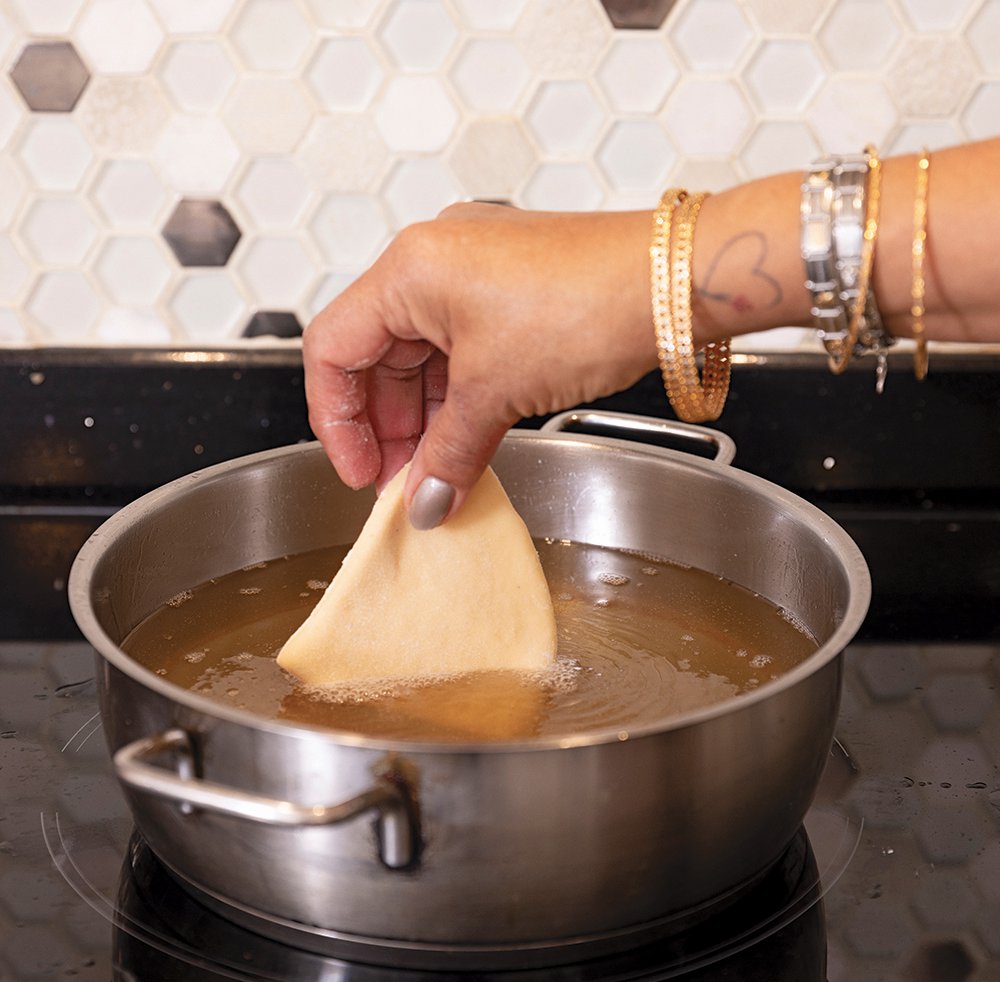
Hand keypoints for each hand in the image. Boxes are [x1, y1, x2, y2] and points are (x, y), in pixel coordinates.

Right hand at [303, 202, 656, 526]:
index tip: (360, 472)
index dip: (336, 422)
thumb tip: (423, 500)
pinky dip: (459, 400)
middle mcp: (434, 262)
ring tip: (437, 472)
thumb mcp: (498, 391)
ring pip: (422, 358)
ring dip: (425, 420)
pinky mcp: (510, 290)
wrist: (674, 283)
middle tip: (403, 485)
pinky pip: (463, 352)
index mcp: (409, 270)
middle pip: (376, 356)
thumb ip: (448, 453)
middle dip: (386, 429)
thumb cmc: (590, 304)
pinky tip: (466, 440)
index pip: (332, 350)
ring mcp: (475, 273)